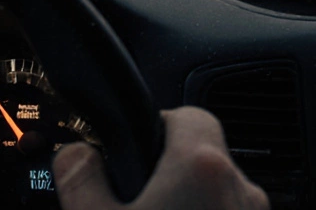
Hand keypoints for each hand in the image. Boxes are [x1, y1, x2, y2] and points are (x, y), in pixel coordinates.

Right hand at [54, 106, 269, 209]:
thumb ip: (80, 178)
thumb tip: (74, 154)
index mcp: (201, 168)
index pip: (187, 114)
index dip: (154, 126)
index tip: (132, 150)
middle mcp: (241, 190)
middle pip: (202, 157)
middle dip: (168, 174)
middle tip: (135, 201)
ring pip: (218, 195)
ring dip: (188, 203)